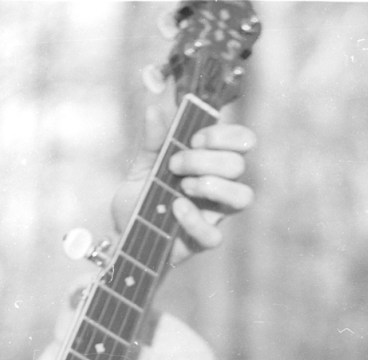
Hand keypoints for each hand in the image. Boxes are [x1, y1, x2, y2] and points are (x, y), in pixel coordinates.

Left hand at [111, 77, 255, 266]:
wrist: (123, 231)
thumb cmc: (141, 196)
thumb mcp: (143, 163)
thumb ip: (153, 140)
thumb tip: (153, 110)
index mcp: (212, 162)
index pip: (241, 141)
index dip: (224, 135)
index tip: (193, 139)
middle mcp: (221, 186)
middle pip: (239, 165)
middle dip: (205, 159)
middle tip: (174, 165)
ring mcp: (215, 214)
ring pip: (243, 197)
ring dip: (214, 186)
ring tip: (183, 187)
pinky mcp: (202, 241)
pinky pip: (214, 235)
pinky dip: (194, 219)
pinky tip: (175, 209)